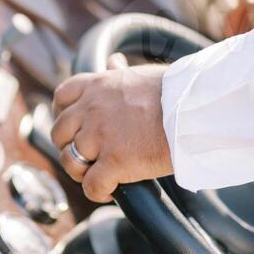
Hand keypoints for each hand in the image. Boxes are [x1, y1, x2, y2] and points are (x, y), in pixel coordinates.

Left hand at [51, 56, 172, 203]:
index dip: (63, 115)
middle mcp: (92, 109)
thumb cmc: (176, 93)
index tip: (74, 127)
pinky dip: (98, 192)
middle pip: (59, 132)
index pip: (62, 97)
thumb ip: (120, 72)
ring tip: (99, 175)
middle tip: (87, 156)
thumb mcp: (140, 74)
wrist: (194, 111)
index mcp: (97, 85)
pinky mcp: (114, 162)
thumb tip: (113, 61)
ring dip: (80, 172)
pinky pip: (90, 185)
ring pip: (69, 161)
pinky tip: (110, 191)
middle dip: (69, 146)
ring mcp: (100, 136)